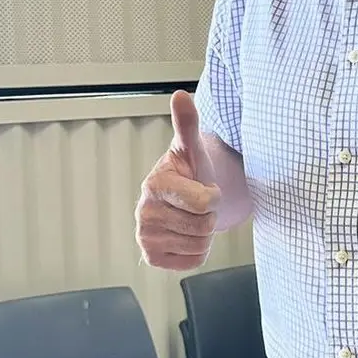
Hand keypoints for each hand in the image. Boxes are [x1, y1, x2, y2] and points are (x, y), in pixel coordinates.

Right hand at [135, 90, 220, 270]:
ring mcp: (145, 238)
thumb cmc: (192, 170)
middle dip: (208, 215)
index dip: (213, 195)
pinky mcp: (152, 258)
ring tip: (193, 216)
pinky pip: (192, 261)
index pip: (204, 202)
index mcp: (154, 184)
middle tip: (198, 203)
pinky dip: (197, 251)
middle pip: (203, 227)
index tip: (204, 186)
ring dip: (204, 233)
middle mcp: (143, 213)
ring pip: (199, 246)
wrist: (187, 196)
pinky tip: (187, 234)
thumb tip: (181, 95)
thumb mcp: (194, 147)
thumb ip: (187, 123)